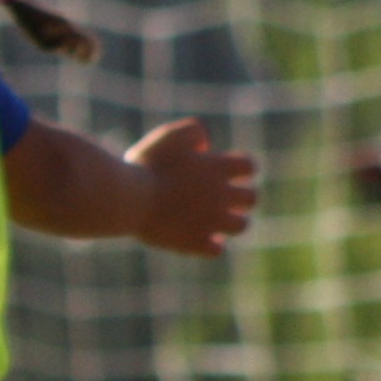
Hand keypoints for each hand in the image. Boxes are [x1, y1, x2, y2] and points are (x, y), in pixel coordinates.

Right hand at [127, 118, 258, 256]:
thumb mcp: (168, 136)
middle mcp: (222, 195)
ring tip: (214, 220)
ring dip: (231, 222)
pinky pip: (216, 250)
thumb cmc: (146, 165)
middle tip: (218, 196)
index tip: (223, 170)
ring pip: (241, 225)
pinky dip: (211, 245)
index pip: (250, 167)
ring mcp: (211, 221)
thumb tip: (205, 145)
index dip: (240, 169)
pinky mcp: (195, 243)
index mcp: (218, 168)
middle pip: (251, 198)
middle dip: (239, 197)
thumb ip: (192, 131)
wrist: (128, 199)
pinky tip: (197, 238)